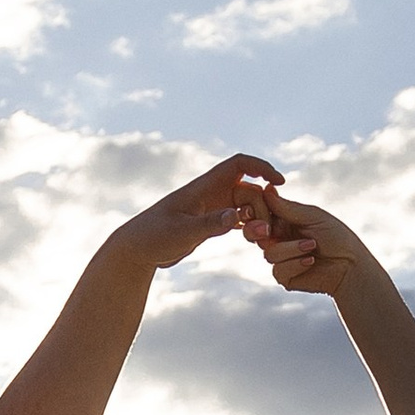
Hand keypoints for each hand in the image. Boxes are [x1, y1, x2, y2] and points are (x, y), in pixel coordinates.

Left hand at [116, 153, 281, 271]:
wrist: (134, 250)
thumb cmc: (152, 237)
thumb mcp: (182, 233)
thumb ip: (210, 224)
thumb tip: (237, 217)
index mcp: (203, 188)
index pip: (239, 164)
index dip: (262, 167)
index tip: (279, 182)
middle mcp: (209, 194)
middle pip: (248, 189)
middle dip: (263, 206)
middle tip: (266, 231)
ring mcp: (210, 208)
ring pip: (246, 205)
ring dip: (258, 218)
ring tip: (262, 239)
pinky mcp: (209, 223)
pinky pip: (238, 218)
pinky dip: (250, 226)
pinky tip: (256, 240)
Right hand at [253, 189, 373, 294]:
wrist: (351, 265)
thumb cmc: (337, 237)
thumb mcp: (312, 217)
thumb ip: (286, 207)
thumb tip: (266, 189)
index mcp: (284, 221)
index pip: (260, 214)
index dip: (256, 213)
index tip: (262, 212)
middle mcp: (280, 239)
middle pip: (253, 234)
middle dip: (259, 231)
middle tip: (269, 230)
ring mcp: (282, 259)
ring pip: (268, 253)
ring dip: (291, 249)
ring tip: (312, 246)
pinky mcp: (286, 277)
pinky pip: (277, 270)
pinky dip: (295, 264)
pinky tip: (311, 261)